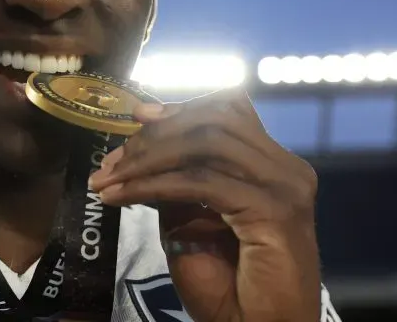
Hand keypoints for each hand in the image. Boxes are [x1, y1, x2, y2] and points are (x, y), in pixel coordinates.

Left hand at [87, 88, 321, 321]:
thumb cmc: (228, 287)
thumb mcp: (192, 222)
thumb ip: (178, 182)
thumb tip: (141, 150)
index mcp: (275, 165)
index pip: (230, 111)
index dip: (180, 109)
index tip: (137, 117)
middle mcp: (286, 168)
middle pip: (216, 119)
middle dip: (156, 134)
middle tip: (113, 160)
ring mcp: (284, 186)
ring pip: (206, 143)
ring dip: (148, 157)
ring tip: (110, 179)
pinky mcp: (273, 210)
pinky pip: (201, 182)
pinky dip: (153, 184)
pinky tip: (122, 196)